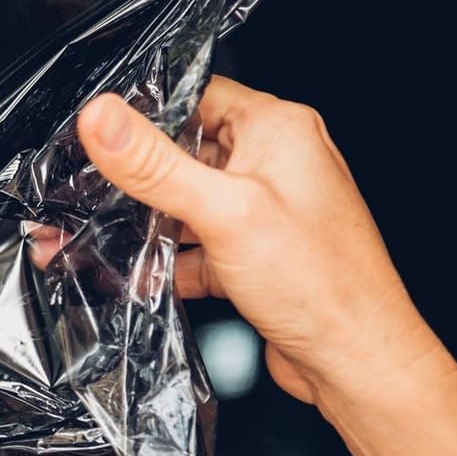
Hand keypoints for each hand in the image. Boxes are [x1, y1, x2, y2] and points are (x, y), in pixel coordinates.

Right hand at [67, 76, 445, 405]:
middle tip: (101, 196)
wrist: (355, 360)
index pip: (197, 95)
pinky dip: (174, 262)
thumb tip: (102, 118)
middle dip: (144, 179)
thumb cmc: (320, 283)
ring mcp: (266, 211)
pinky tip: (149, 278)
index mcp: (280, 129)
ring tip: (117, 240)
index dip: (146, 113)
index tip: (102, 136)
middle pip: (188, 151)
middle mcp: (278, 163)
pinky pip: (201, 246)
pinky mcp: (255, 254)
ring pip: (190, 203)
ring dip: (155, 225)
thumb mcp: (224, 212)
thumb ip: (155, 164)